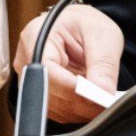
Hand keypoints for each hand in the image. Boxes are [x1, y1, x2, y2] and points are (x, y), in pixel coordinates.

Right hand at [11, 4, 122, 123]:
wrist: (78, 26)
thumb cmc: (86, 24)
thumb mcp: (103, 36)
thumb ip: (103, 65)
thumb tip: (103, 94)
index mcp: (36, 37)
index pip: (48, 72)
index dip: (73, 90)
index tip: (100, 98)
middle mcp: (26, 60)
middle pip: (48, 93)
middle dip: (81, 103)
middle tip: (109, 104)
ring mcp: (29, 78)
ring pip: (51, 107)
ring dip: (80, 110)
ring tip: (104, 103)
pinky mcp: (38, 91)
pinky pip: (55, 110)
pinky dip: (76, 111)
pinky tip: (92, 103)